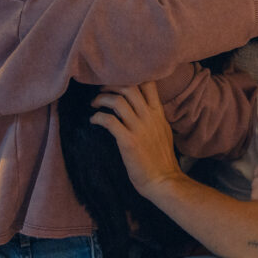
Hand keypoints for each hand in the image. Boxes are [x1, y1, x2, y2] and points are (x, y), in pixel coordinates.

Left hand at [89, 82, 182, 197]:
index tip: (118, 81)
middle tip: (101, 91)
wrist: (163, 180)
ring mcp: (139, 128)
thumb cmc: (161, 159)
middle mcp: (149, 117)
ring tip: (94, 104)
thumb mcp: (163, 131)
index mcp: (158, 113)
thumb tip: (140, 107)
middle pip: (130, 87)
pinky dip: (98, 117)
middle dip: (111, 85)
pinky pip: (109, 121)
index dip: (131, 76)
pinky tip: (93, 121)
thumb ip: (153, 117)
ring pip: (118, 101)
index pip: (148, 83)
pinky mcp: (128, 141)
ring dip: (102, 99)